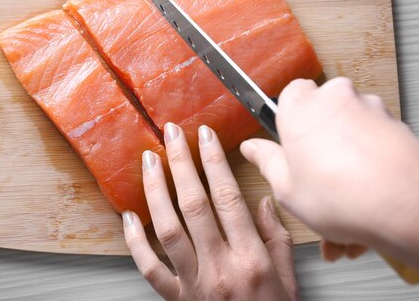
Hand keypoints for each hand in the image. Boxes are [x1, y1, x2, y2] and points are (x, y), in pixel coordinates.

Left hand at [123, 123, 298, 300]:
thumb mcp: (289, 279)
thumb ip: (276, 238)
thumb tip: (261, 202)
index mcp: (251, 259)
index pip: (228, 198)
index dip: (214, 162)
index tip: (205, 136)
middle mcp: (220, 268)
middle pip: (194, 205)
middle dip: (181, 163)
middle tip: (171, 134)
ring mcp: (194, 284)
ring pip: (167, 229)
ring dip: (156, 191)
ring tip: (150, 161)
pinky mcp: (177, 298)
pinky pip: (149, 268)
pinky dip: (134, 242)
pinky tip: (129, 216)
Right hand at [240, 77, 418, 247]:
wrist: (408, 204)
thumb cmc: (344, 195)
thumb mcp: (286, 188)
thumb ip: (266, 162)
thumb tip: (252, 149)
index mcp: (299, 106)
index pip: (287, 96)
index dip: (287, 125)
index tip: (287, 147)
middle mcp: (334, 97)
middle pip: (320, 114)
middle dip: (318, 142)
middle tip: (314, 177)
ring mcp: (368, 106)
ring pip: (348, 128)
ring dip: (345, 154)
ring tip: (345, 194)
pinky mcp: (395, 122)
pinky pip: (373, 139)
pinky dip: (369, 160)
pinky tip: (367, 191)